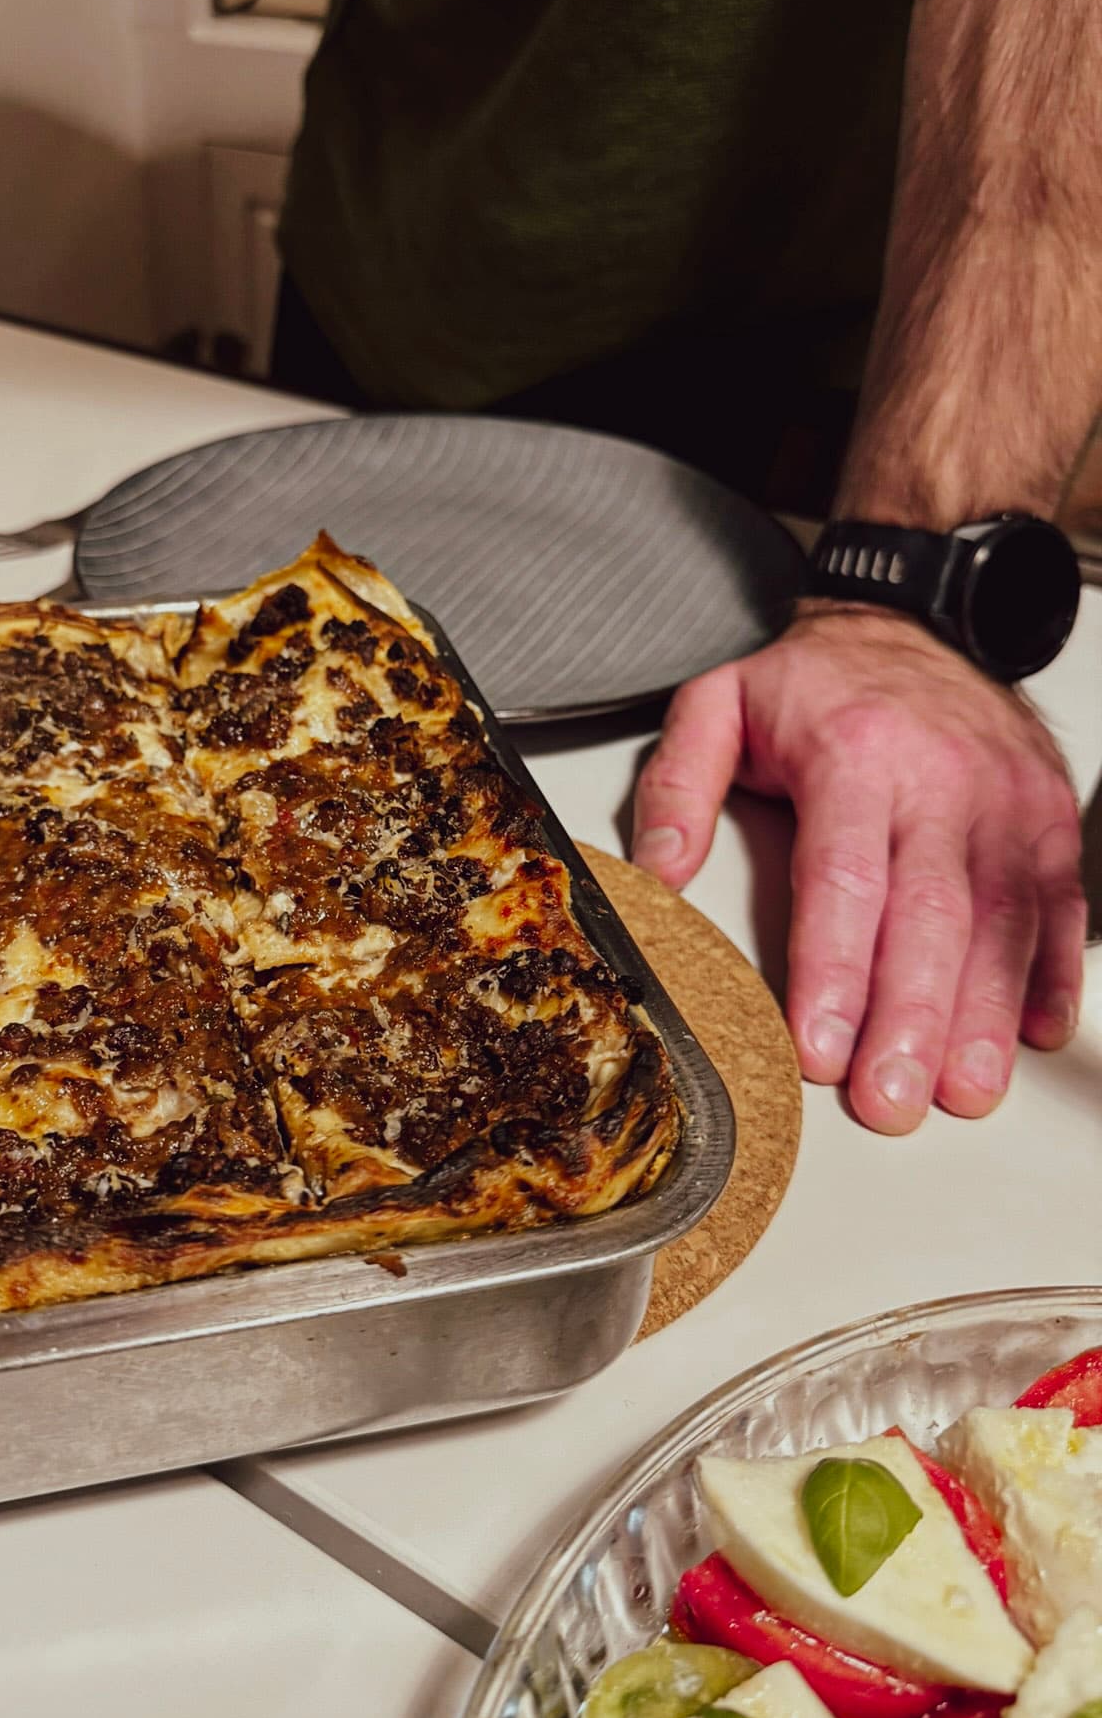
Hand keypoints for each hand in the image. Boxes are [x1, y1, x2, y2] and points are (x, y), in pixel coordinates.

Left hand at [631, 605, 1084, 1131]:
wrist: (913, 617)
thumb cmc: (819, 678)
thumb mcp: (719, 702)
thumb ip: (678, 786)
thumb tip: (658, 873)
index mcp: (854, 755)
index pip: (843, 880)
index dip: (832, 972)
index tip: (817, 1046)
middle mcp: (939, 780)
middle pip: (929, 917)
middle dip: (909, 1020)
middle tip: (890, 1100)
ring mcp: (1004, 799)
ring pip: (1002, 920)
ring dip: (984, 1015)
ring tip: (961, 1089)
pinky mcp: (1046, 813)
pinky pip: (1058, 899)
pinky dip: (1052, 970)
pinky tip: (1032, 1033)